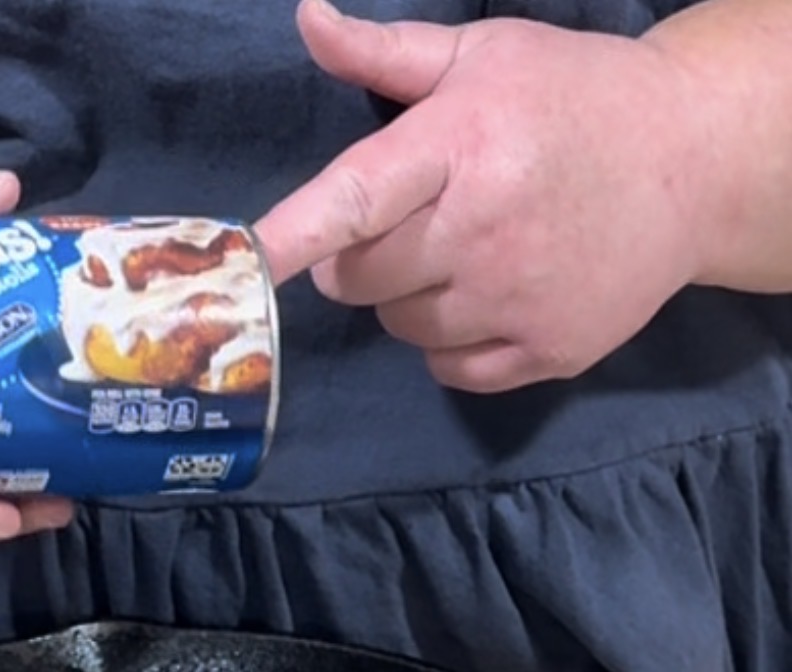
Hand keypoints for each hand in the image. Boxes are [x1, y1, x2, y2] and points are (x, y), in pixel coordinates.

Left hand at [255, 0, 702, 391]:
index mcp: (463, 146)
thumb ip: (387, 54)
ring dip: (407, 300)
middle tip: (406, 224)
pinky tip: (486, 297)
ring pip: (398, 327)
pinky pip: (448, 369)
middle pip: (355, 281)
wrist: (694, 162)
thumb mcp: (486, 57)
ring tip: (461, 253)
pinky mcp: (545, 351)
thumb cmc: (574, 100)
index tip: (246, 261)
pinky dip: (450, 344)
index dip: (294, 234)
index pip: (357, 198)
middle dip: (357, 257)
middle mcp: (484, 230)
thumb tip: (307, 22)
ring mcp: (516, 300)